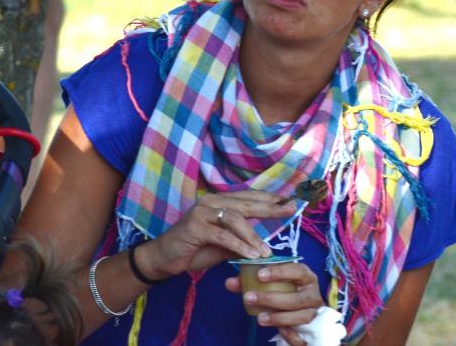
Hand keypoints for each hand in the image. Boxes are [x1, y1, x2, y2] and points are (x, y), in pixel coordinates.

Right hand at [139, 190, 296, 277]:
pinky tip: (250, 255)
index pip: (249, 197)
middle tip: (291, 210)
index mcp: (219, 201)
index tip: (290, 201)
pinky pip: (222, 236)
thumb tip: (264, 243)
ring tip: (266, 251)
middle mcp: (212, 201)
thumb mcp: (222, 245)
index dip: (269, 198)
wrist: (164, 258)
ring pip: (235, 218)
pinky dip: (239, 245)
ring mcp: (202, 212)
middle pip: (246, 202)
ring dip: (253, 235)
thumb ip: (240, 239)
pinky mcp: (195, 227)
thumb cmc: (195, 249)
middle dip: (270, 207)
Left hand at [225, 262, 323, 345]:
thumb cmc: (286, 289)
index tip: (260, 275)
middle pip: (296, 299)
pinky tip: (279, 331)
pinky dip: (291, 335)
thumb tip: (229, 283)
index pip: (297, 271)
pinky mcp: (313, 331)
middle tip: (249, 298)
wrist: (304, 306)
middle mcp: (312, 294)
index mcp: (306, 277)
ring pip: (300, 317)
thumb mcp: (272, 282)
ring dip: (278, 318)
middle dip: (272, 299)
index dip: (279, 272)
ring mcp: (314, 313)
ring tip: (260, 318)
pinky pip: (303, 336)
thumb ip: (251, 281)